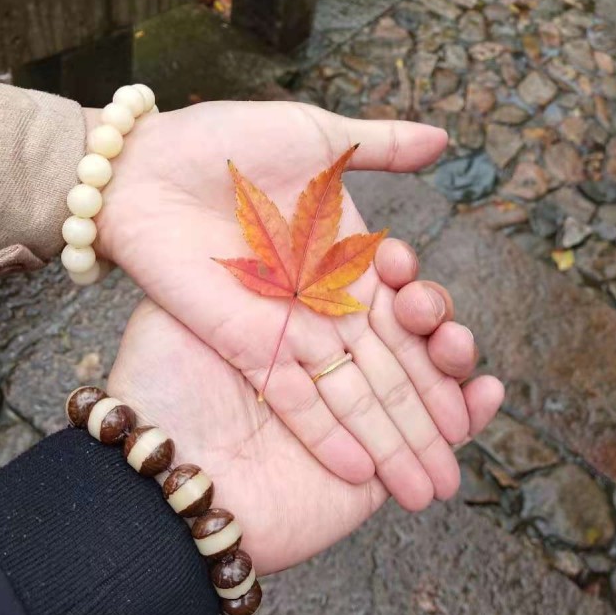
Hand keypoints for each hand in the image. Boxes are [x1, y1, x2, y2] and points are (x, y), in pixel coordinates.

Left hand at [93, 102, 502, 508]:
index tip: (469, 375)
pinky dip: (330, 438)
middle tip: (461, 438)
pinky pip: (296, 400)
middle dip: (426, 408)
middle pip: (386, 365)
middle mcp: (321, 302)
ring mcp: (286, 329)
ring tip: (434, 476)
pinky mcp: (247, 349)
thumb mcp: (316, 138)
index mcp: (345, 258)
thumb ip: (380, 147)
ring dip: (391, 439)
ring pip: (351, 393)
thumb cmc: (226, 141)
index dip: (437, 348)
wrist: (146, 167)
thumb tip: (444, 140)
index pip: (404, 316)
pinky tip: (366, 473)